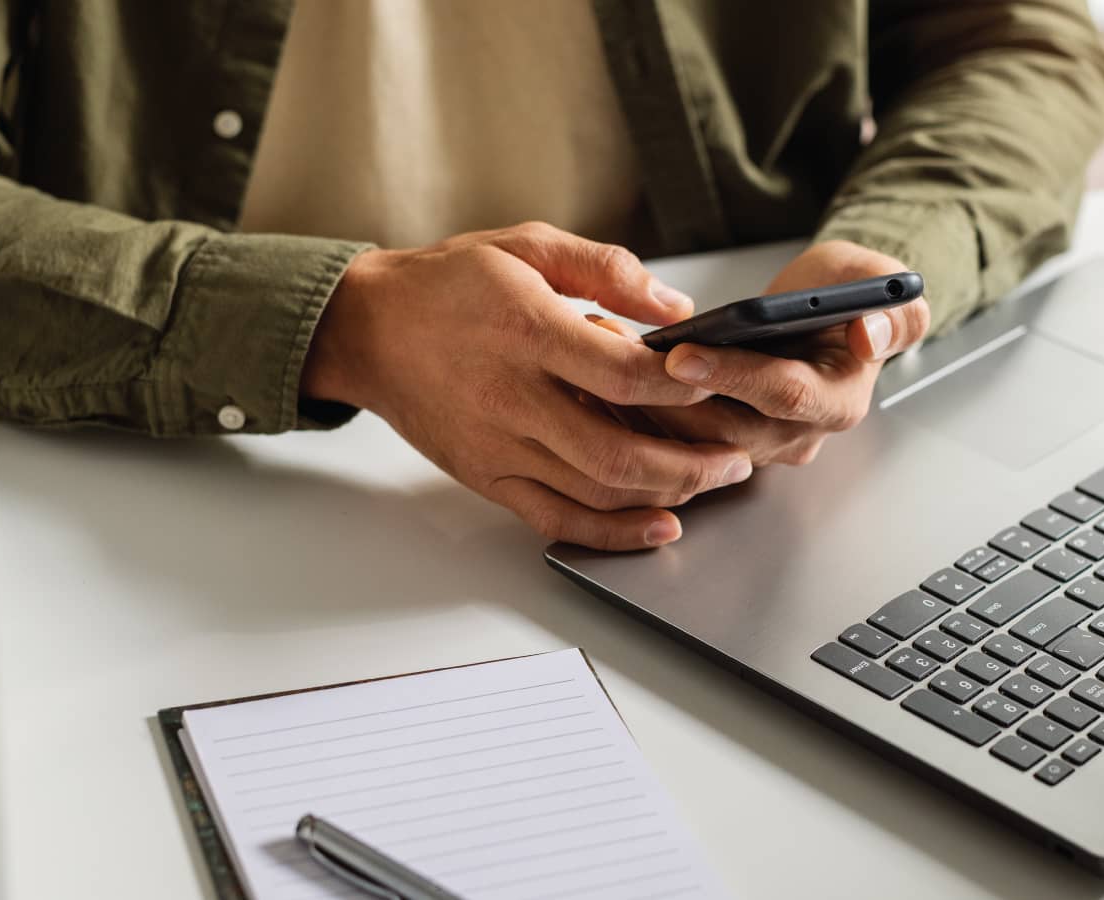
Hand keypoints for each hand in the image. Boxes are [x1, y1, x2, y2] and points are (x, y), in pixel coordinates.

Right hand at [302, 223, 754, 550]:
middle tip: (736, 456)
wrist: (367, 330)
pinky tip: (657, 526)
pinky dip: (613, 532)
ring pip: (595, 490)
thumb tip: (676, 308)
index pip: (620, 373)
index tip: (717, 379)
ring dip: (665, 494)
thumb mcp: (526, 245)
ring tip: (711, 480)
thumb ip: (605, 268)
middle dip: (691, 461)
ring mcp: (498, 445)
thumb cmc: (448, 284)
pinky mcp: (488, 476)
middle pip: (617, 450)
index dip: (681, 383)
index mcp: (524, 329)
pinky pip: (557, 519)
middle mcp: (510, 396)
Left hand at [600, 240, 930, 465]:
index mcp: (839, 401)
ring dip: (640, 407)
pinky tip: (596, 380)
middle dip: (668, 396)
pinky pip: (673, 444)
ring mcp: (755, 445)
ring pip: (691, 443)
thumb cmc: (846, 293)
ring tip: (598, 358)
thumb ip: (894, 308)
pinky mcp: (718, 445)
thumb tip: (872, 333)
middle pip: (726, 431)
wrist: (823, 311)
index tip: (683, 353)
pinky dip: (634, 416)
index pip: (783, 396)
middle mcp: (797, 435)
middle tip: (615, 358)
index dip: (733, 375)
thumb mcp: (879, 283)